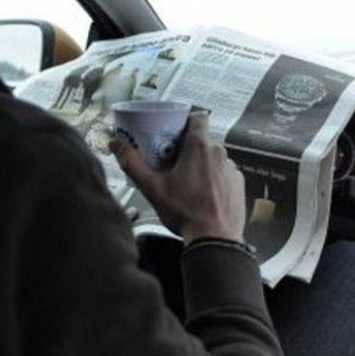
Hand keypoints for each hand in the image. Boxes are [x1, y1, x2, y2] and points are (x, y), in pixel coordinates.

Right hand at [110, 112, 245, 244]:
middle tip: (172, 162)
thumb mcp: (151, 187)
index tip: (174, 132)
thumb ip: (132, 162)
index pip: (198, 117)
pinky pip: (224, 173)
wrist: (214, 238)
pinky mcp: (239, 183)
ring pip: (214, 157)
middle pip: (203, 139)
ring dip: (202, 164)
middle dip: (188, 147)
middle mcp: (219, 152)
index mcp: (199, 146)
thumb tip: (115, 143)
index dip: (186, 121)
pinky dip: (215, 179)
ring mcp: (232, 168)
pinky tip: (203, 194)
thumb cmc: (184, 211)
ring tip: (187, 182)